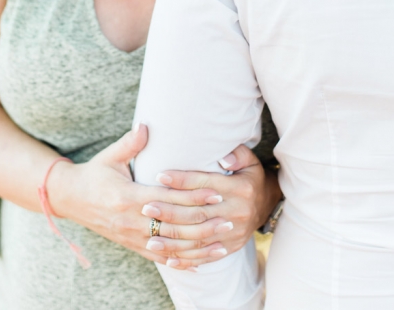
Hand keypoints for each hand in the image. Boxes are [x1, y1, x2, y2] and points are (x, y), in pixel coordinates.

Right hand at [47, 124, 227, 265]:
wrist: (71, 199)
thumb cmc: (95, 173)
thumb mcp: (110, 156)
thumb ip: (131, 143)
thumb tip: (146, 124)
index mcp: (128, 196)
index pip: (168, 198)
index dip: (193, 196)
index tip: (216, 191)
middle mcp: (132, 221)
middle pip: (175, 225)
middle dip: (204, 222)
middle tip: (229, 217)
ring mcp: (132, 237)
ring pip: (172, 246)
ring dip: (199, 245)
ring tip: (223, 241)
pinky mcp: (132, 246)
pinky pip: (161, 258)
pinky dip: (182, 262)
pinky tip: (201, 263)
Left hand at [140, 145, 281, 268]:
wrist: (267, 204)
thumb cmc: (250, 176)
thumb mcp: (249, 159)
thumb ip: (237, 154)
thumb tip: (224, 158)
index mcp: (239, 188)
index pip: (205, 184)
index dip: (182, 180)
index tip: (159, 176)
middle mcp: (236, 212)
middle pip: (198, 213)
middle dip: (170, 211)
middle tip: (146, 207)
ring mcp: (233, 233)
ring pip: (199, 239)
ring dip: (173, 241)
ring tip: (150, 238)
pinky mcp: (231, 247)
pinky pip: (206, 256)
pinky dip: (186, 260)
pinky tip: (168, 260)